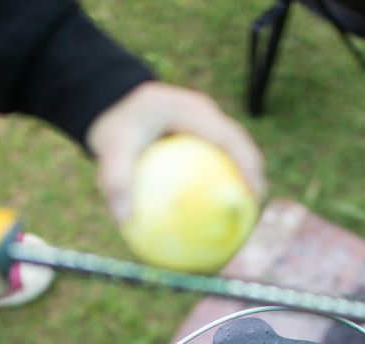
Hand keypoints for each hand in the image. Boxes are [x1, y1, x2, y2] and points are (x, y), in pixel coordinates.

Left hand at [86, 82, 265, 222]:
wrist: (113, 103)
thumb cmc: (115, 123)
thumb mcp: (110, 146)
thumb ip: (116, 178)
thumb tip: (124, 219)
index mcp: (192, 111)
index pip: (230, 138)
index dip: (248, 165)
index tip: (253, 195)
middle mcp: (205, 117)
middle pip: (242, 147)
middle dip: (254, 178)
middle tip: (253, 212)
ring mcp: (206, 128)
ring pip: (235, 155)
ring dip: (244, 183)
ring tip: (244, 219)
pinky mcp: (201, 140)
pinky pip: (217, 164)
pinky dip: (219, 187)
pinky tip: (214, 219)